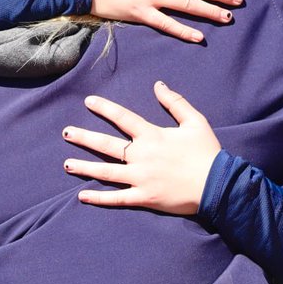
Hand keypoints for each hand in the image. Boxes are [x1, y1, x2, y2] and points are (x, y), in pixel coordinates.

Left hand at [61, 81, 221, 214]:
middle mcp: (141, 156)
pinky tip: (82, 195)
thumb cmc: (207, 152)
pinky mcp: (144, 198)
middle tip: (65, 132)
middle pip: (106, 144)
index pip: (123, 118)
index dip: (105, 108)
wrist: (217, 185)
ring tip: (66, 164)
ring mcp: (140, 178)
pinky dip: (99, 198)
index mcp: (152, 136)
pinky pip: (117, 198)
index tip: (88, 101)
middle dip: (84, 137)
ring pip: (106, 172)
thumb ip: (175, 102)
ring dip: (85, 167)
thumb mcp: (195, 121)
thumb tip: (158, 84)